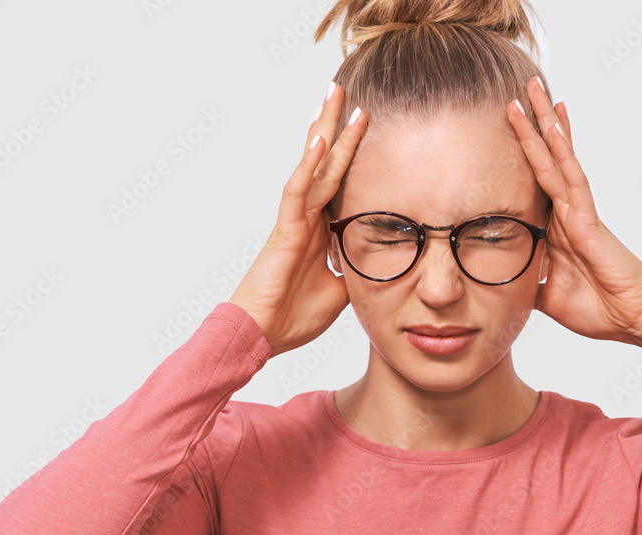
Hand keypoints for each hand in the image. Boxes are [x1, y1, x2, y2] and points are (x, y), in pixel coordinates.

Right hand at [228, 82, 366, 356]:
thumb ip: (354, 269)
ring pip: (312, 167)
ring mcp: (294, 221)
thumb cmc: (293, 316)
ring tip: (334, 96)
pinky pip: (297, 194)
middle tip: (347, 90)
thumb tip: (378, 263)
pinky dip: (307, 168)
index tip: (365, 123)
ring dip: (324, 131)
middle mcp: (305, 217)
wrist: (262, 337)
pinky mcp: (283, 232)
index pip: (338, 181)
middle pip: (325, 162)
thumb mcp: (341, 291)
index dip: (350, 153)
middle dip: (336, 126)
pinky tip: (318, 143)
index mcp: (318, 228)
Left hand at [507, 77, 641, 346]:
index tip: (512, 124)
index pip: (536, 182)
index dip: (526, 152)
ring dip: (544, 123)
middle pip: (546, 159)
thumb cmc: (598, 309)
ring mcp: (579, 211)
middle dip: (534, 124)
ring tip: (533, 89)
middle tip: (521, 88)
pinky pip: (573, 178)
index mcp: (557, 228)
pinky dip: (563, 151)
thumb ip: (526, 285)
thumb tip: (502, 286)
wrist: (631, 319)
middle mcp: (568, 212)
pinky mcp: (588, 219)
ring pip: (557, 158)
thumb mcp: (546, 298)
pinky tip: (553, 126)